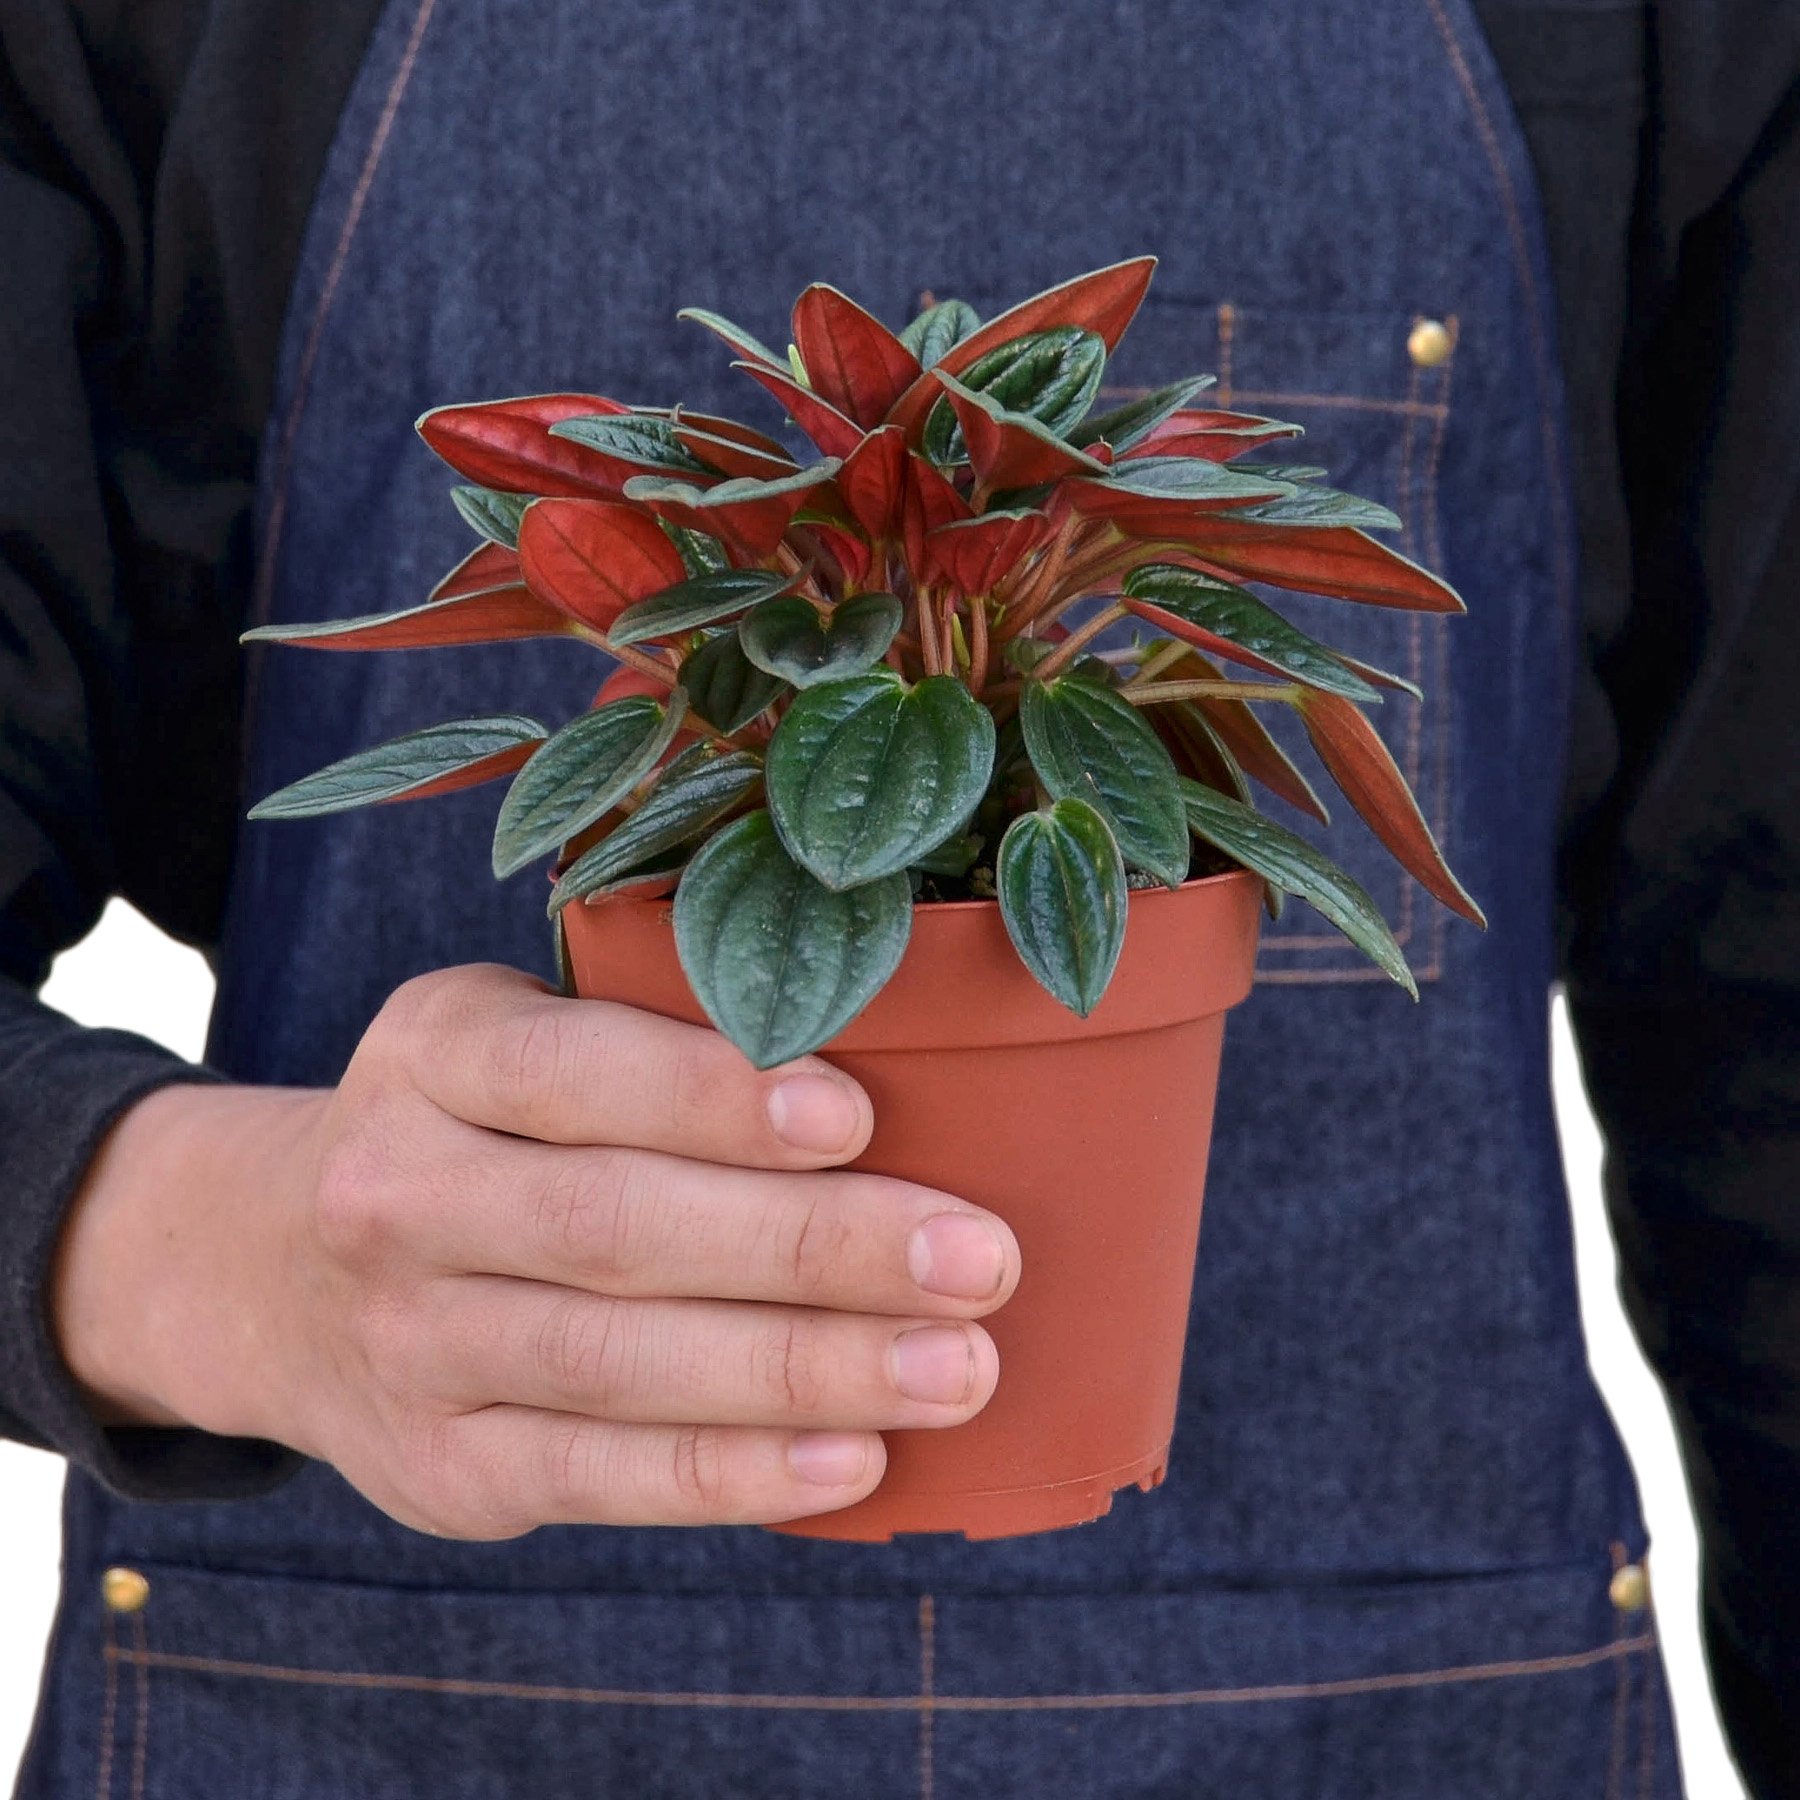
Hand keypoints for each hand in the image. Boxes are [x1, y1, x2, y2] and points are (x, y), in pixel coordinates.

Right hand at [52, 964, 1019, 1535]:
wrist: (285, 1272)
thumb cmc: (488, 1125)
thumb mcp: (527, 1034)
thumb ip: (665, 1035)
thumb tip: (924, 1064)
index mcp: (434, 1050)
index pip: (574, 1069)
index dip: (712, 1095)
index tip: (857, 1116)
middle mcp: (394, 1191)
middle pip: (616, 1225)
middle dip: (813, 1245)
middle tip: (976, 1257)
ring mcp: (408, 1341)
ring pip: (621, 1361)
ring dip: (806, 1369)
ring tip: (959, 1367)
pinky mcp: (442, 1465)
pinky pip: (603, 1476)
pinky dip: (736, 1473)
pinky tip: (855, 1457)